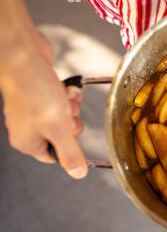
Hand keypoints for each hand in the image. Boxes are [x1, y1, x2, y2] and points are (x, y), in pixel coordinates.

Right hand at [0, 32, 87, 178]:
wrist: (23, 56)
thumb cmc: (35, 92)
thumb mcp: (59, 129)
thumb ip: (70, 153)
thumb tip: (78, 174)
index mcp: (27, 142)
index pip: (54, 157)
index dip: (69, 147)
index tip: (72, 135)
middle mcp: (28, 127)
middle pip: (63, 135)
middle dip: (71, 122)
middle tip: (67, 114)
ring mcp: (34, 109)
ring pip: (64, 114)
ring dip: (71, 106)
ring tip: (63, 98)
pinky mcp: (41, 93)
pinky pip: (62, 99)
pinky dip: (67, 94)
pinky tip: (64, 88)